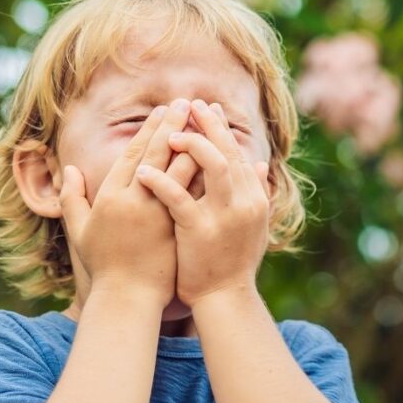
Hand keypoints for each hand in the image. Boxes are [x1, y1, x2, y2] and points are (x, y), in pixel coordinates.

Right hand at [57, 99, 196, 306]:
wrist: (128, 298)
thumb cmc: (104, 266)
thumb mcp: (80, 231)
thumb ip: (73, 198)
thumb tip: (69, 168)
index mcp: (110, 198)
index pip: (133, 155)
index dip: (148, 131)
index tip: (160, 111)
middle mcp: (134, 201)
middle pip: (157, 155)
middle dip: (172, 126)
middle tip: (185, 103)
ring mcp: (158, 214)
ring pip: (179, 170)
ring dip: (192, 143)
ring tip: (204, 123)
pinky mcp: (178, 227)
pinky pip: (194, 194)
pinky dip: (205, 173)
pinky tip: (218, 156)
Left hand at [134, 98, 272, 306]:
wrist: (225, 298)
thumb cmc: (234, 264)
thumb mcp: (253, 225)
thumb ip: (257, 193)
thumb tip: (260, 164)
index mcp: (254, 198)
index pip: (237, 152)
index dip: (221, 128)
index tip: (205, 108)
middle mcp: (244, 202)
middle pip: (227, 151)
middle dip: (207, 124)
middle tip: (187, 104)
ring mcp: (224, 215)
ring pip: (212, 165)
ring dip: (189, 144)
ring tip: (168, 133)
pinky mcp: (200, 229)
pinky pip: (178, 198)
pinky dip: (161, 181)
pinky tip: (143, 171)